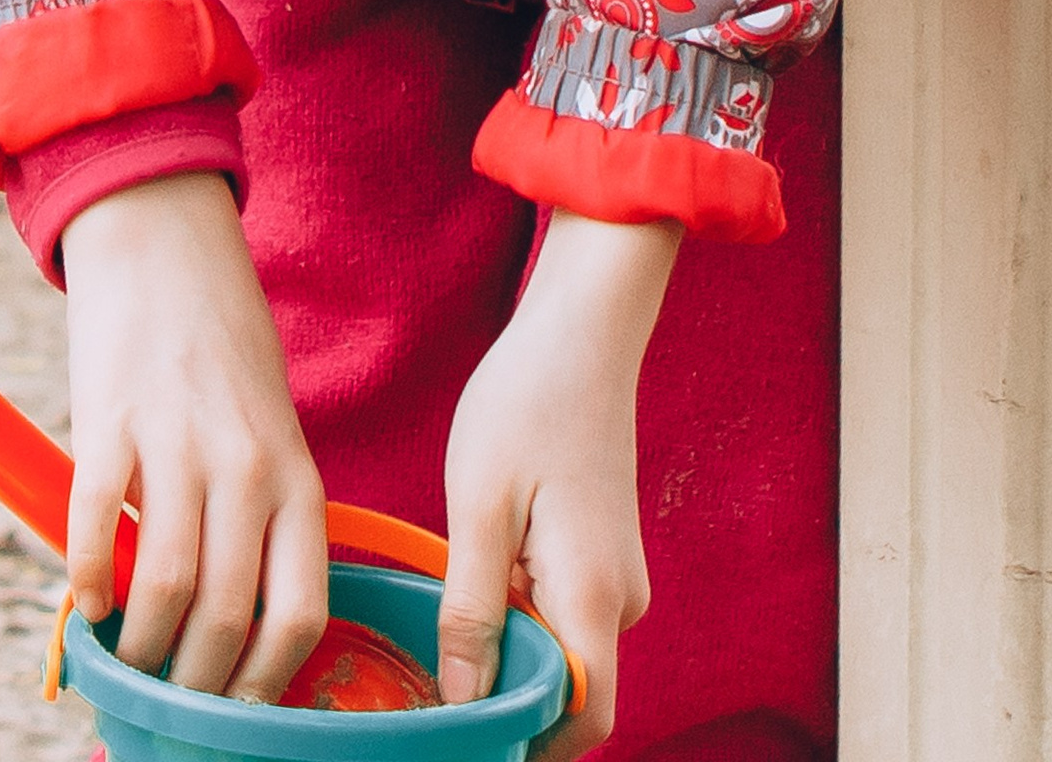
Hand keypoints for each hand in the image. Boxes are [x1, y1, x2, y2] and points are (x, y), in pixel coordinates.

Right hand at [60, 170, 330, 700]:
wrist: (165, 242)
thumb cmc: (220, 347)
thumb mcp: (266, 431)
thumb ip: (257, 517)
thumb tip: (231, 624)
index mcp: (295, 474)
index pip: (300, 613)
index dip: (264, 682)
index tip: (236, 708)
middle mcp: (246, 466)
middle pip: (227, 619)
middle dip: (194, 682)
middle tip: (171, 697)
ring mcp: (178, 445)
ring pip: (167, 590)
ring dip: (143, 646)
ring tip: (129, 658)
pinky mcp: (111, 424)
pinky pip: (98, 531)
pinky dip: (90, 583)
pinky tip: (88, 601)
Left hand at [437, 211, 679, 759]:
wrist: (584, 332)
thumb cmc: (528, 403)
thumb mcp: (479, 507)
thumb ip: (472, 612)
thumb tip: (463, 704)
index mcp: (594, 597)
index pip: (581, 721)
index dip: (527, 746)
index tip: (462, 738)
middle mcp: (620, 600)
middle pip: (570, 695)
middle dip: (507, 703)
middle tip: (430, 686)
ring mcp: (617, 577)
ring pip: (562, 654)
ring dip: (509, 655)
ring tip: (443, 628)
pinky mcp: (603, 556)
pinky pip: (564, 616)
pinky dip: (521, 619)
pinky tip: (475, 584)